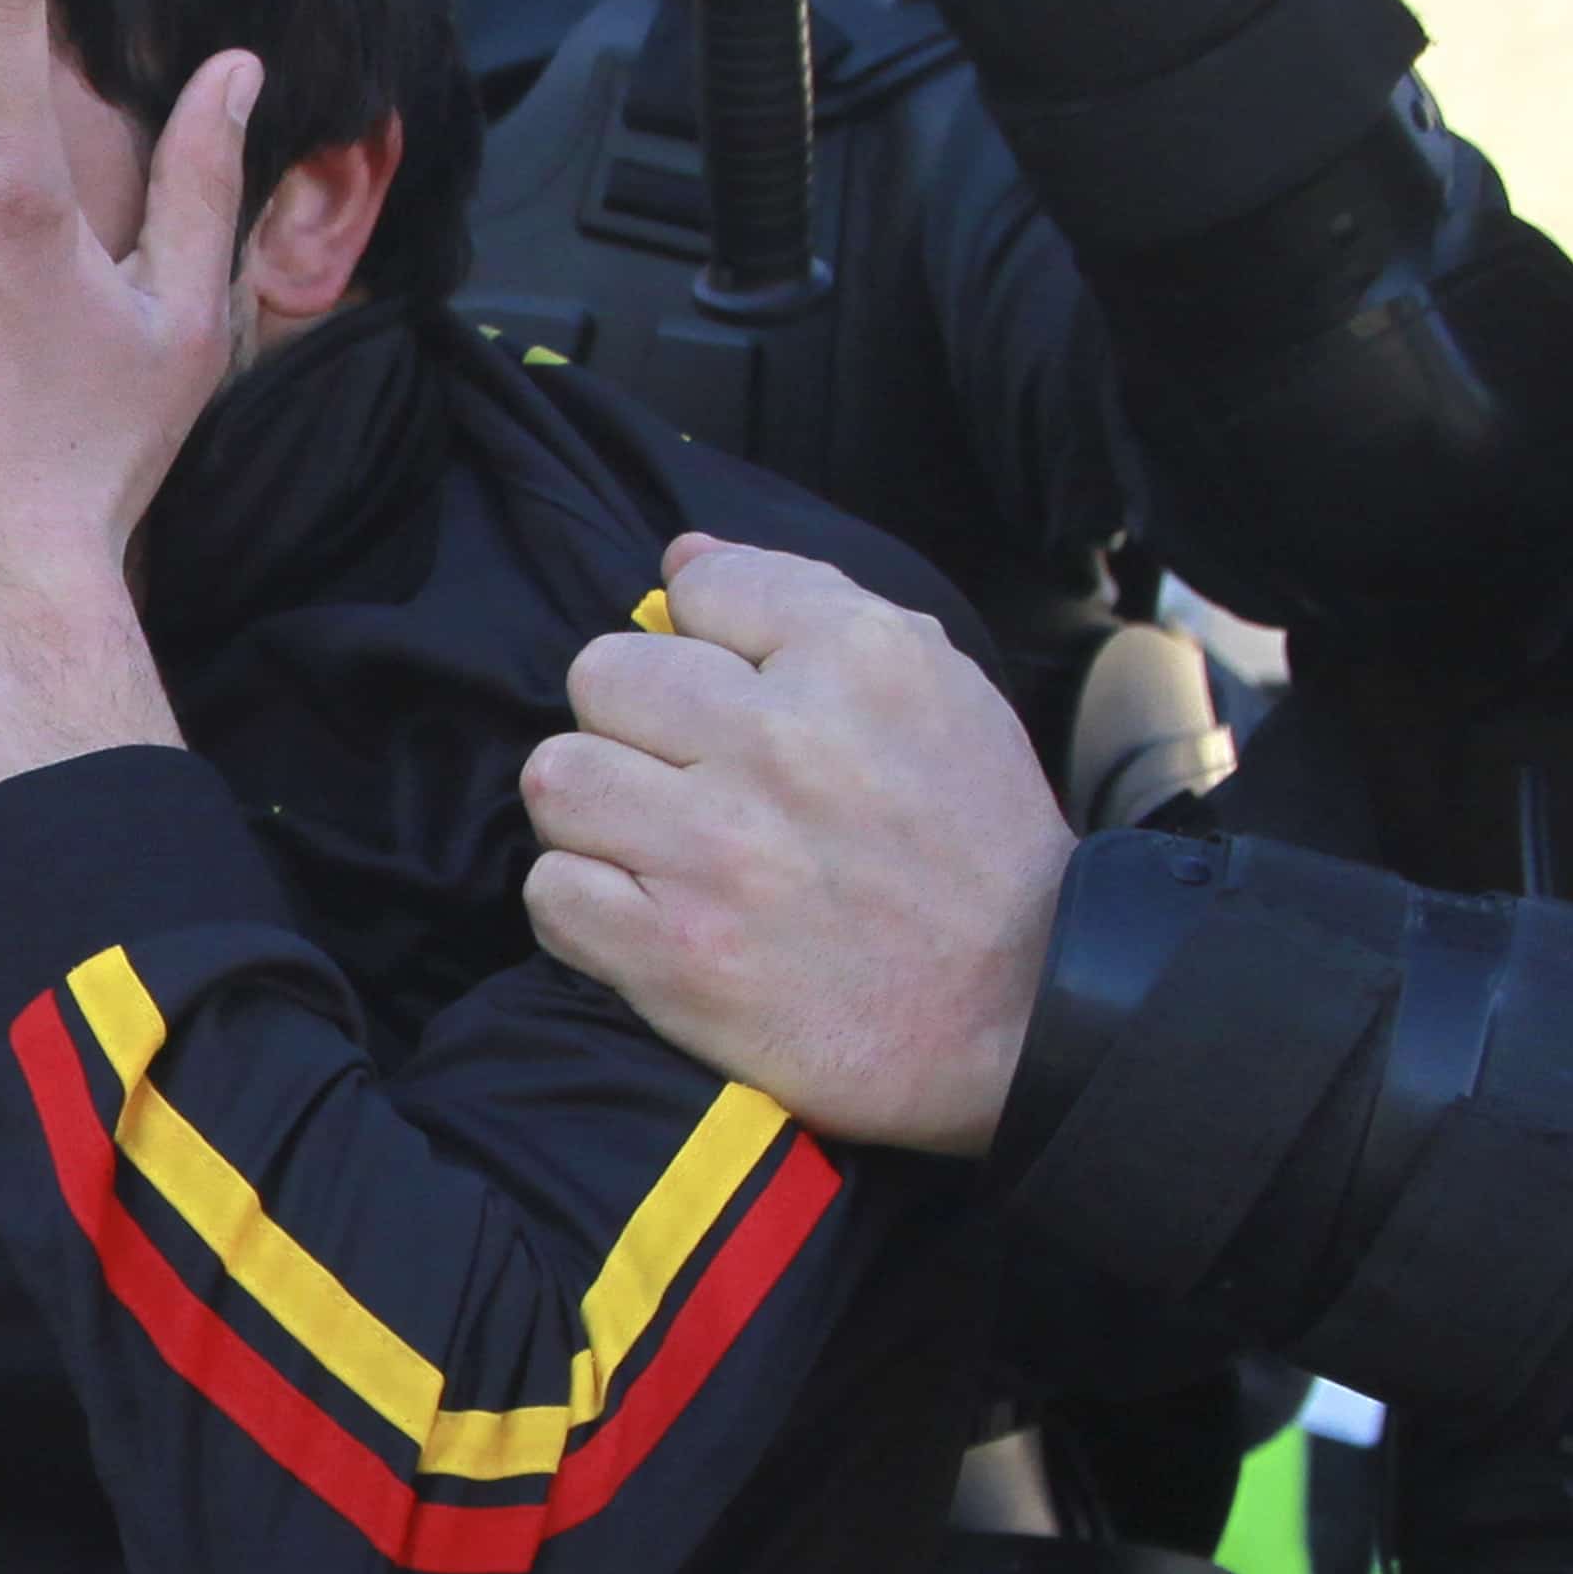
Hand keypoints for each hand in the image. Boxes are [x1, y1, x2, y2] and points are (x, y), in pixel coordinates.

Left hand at [520, 535, 1075, 1153]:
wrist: (1020, 1016)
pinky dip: (587, 907)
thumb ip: (809, 601)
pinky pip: (552, 892)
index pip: (698, 586)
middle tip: (688, 774)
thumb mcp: (936, 688)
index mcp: (856, 657)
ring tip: (657, 840)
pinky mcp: (675, 955)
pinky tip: (648, 913)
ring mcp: (720, 851)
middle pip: (603, 674)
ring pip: (561, 777)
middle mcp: (780, 739)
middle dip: (638, 723)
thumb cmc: (975, 845)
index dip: (708, 641)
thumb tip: (682, 557)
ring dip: (599, 812)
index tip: (739, 694)